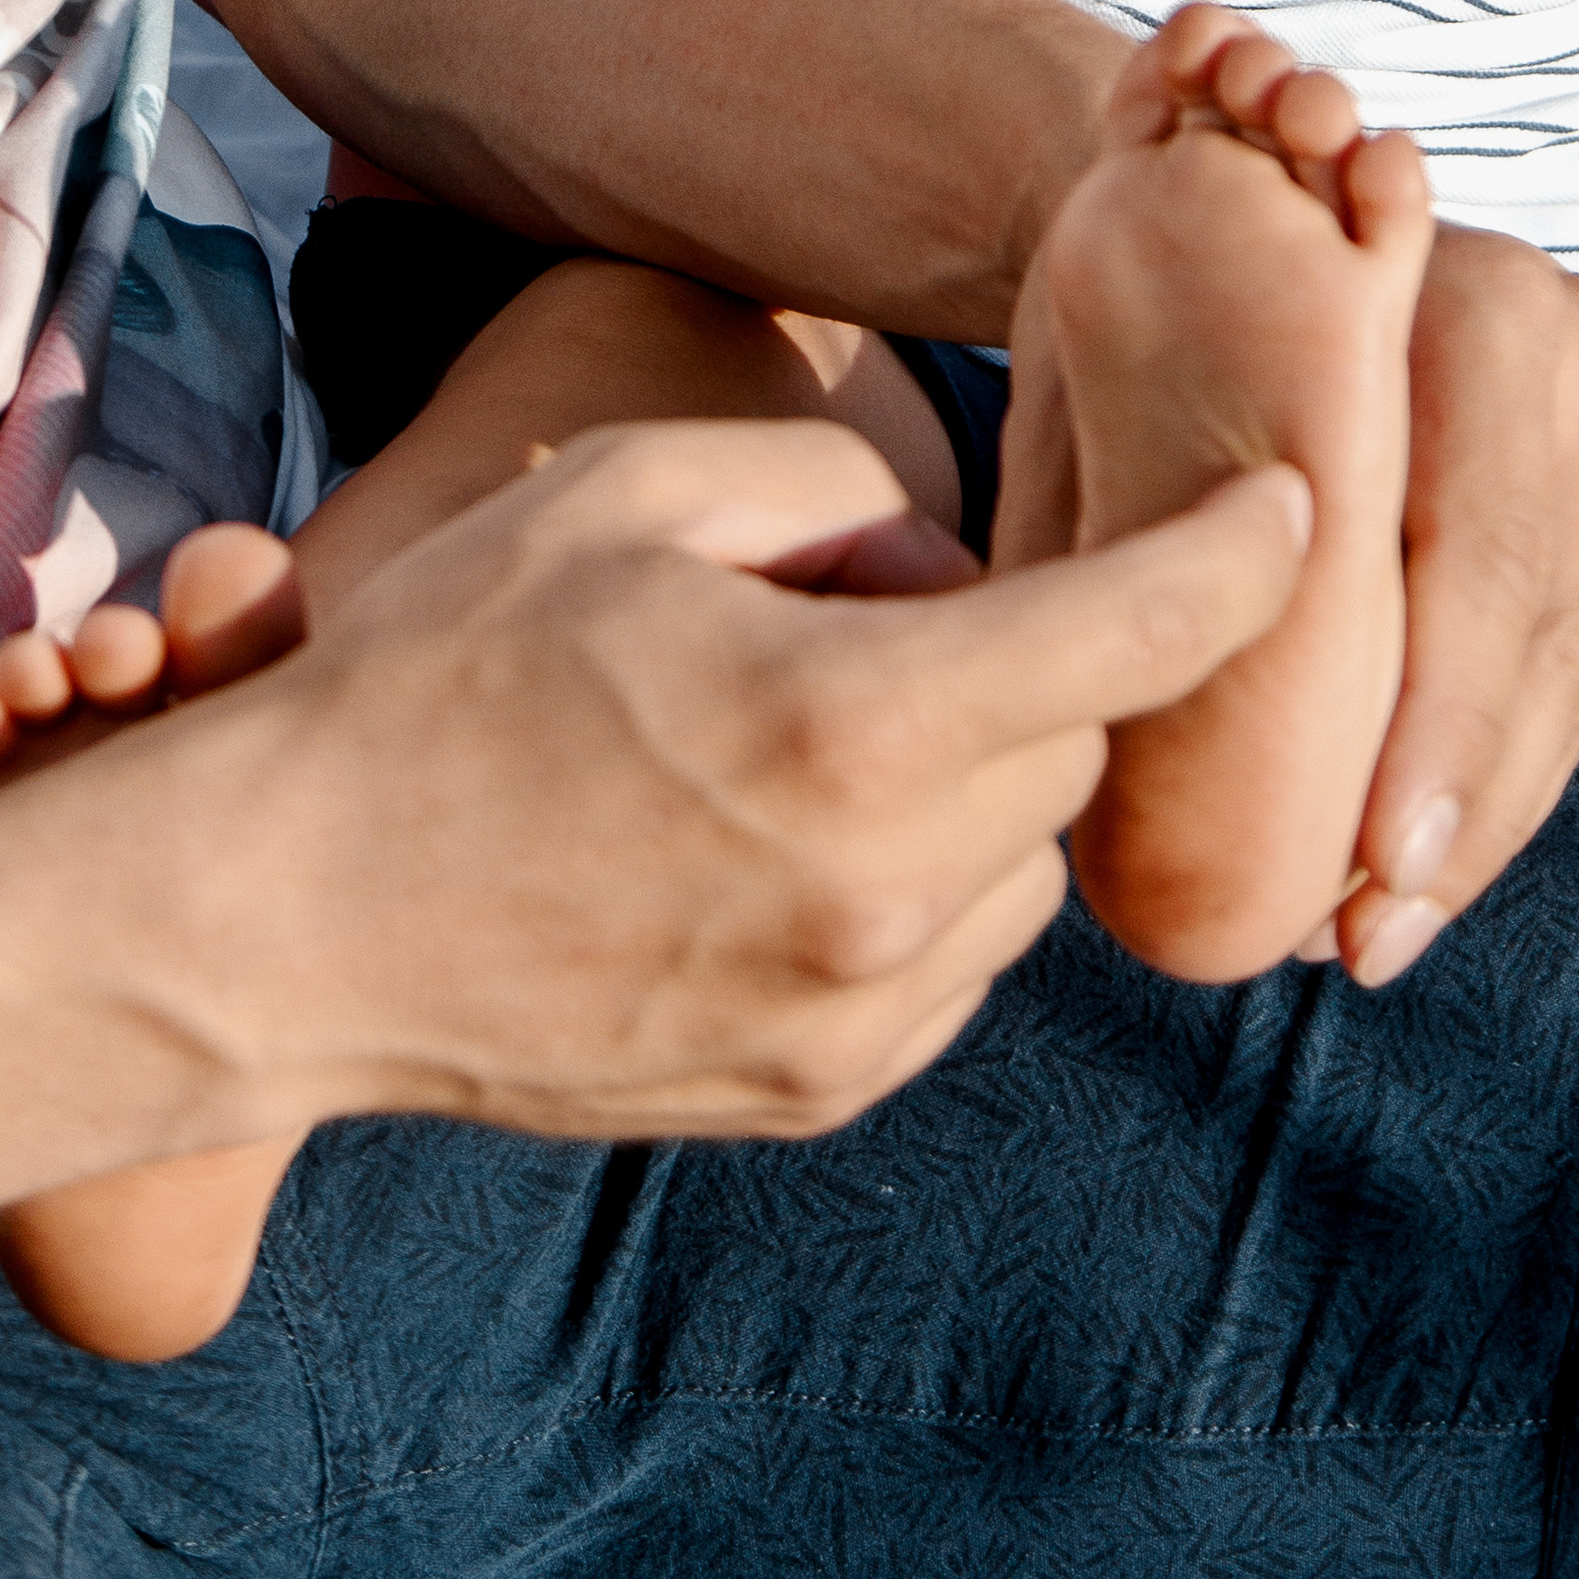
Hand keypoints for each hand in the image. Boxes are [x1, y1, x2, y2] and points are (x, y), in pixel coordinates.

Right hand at [163, 413, 1313, 1150]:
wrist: (281, 919)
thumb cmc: (441, 675)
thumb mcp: (633, 492)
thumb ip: (842, 487)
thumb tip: (952, 569)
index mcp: (852, 730)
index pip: (1134, 635)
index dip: (1242, 557)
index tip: (1297, 505)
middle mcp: (886, 900)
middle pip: (1076, 744)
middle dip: (1032, 655)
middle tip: (866, 607)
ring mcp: (857, 1022)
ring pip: (1025, 862)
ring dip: (979, 774)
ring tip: (800, 727)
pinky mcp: (819, 1092)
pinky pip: (952, 957)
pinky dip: (922, 877)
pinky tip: (777, 830)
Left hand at [1003, 11, 1578, 990]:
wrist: (1274, 188)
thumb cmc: (1174, 299)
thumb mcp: (1154, 361)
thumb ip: (1154, 506)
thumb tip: (1089, 707)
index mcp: (1466, 300)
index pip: (1483, 546)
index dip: (1444, 720)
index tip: (1378, 860)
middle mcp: (1569, 350)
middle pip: (1545, 620)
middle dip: (1460, 804)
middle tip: (1363, 942)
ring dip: (1482, 815)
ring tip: (1373, 935)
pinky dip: (1506, 770)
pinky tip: (1423, 867)